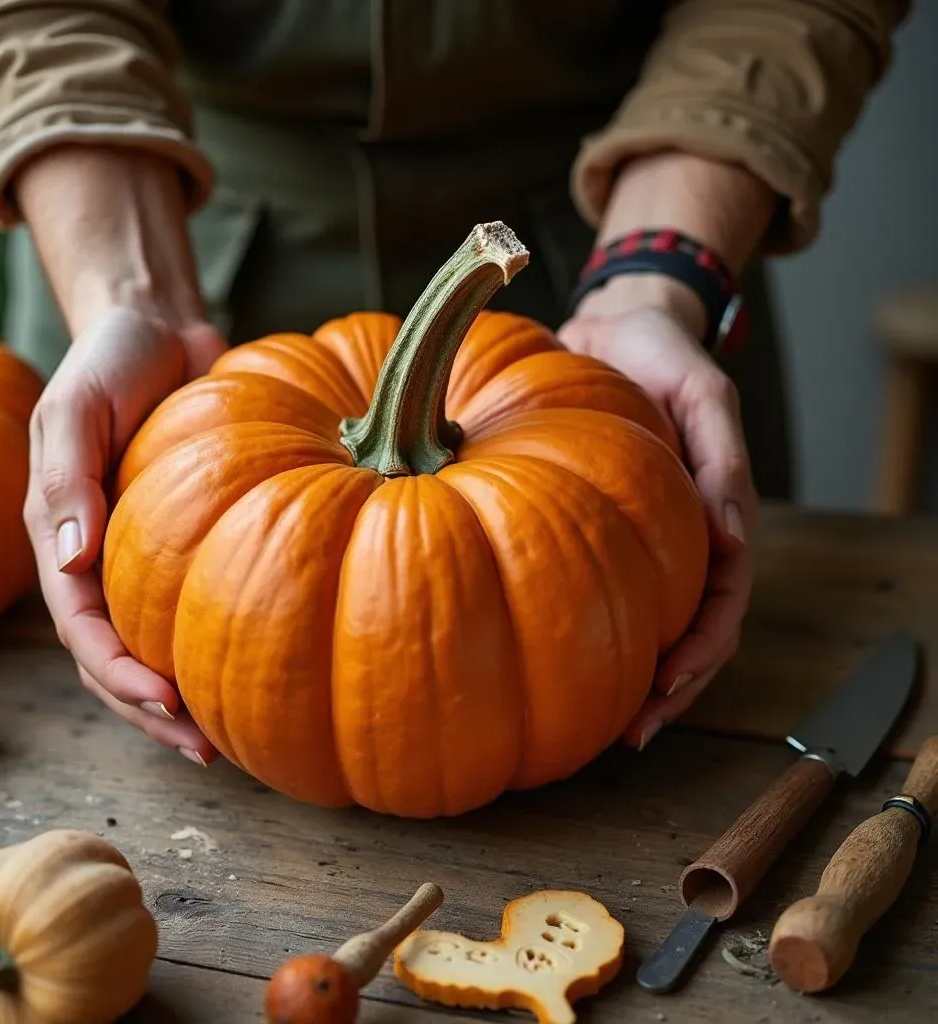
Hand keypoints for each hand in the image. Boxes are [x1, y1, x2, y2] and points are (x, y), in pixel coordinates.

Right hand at [23, 307, 225, 763]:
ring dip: (186, 694)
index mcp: (61, 539)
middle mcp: (101, 561)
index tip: (166, 701)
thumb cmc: (109, 363)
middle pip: (118, 657)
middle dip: (153, 709)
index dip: (118, 674)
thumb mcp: (72, 410)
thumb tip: (68, 564)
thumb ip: (65, 481)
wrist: (160, 330)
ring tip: (227, 736)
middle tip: (205, 746)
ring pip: (159, 643)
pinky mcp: (195, 539)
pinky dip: (222, 640)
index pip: (83, 629)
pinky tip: (258, 665)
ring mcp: (148, 556)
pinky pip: (202, 601)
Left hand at [557, 277, 757, 749]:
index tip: (668, 688)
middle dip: (668, 689)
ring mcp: (636, 538)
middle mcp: (678, 539)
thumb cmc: (662, 353)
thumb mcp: (704, 393)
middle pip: (688, 633)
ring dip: (631, 677)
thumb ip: (723, 462)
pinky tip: (553, 656)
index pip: (723, 603)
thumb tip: (736, 542)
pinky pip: (593, 586)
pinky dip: (584, 628)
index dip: (702, 653)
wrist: (609, 328)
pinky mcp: (590, 528)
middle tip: (633, 733)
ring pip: (644, 624)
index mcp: (715, 516)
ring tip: (604, 724)